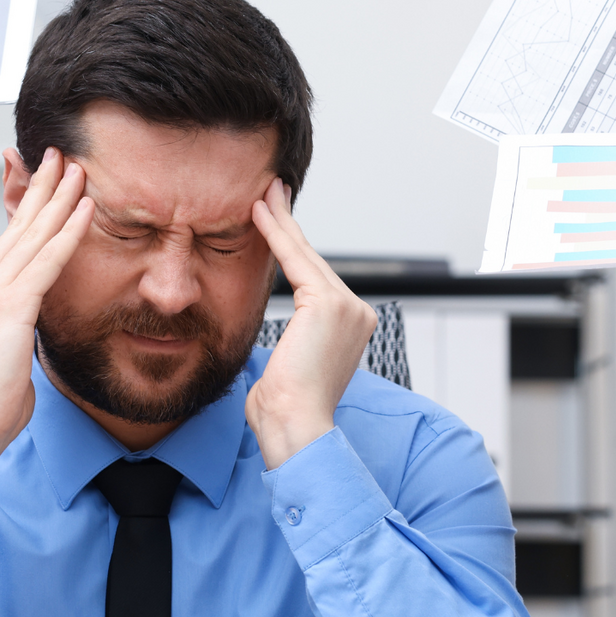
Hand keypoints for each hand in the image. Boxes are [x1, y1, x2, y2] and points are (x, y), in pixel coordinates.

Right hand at [0, 151, 92, 468]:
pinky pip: (47, 260)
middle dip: (43, 185)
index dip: (28, 204)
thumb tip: (34, 319)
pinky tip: (85, 210)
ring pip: (33, 234)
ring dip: (60, 198)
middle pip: (19, 224)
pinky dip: (69, 232)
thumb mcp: (7, 349)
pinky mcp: (10, 307)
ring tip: (80, 169)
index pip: (8, 236)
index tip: (44, 178)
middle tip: (61, 154)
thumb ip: (20, 325)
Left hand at [244, 179, 375, 468]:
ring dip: (280, 221)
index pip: (315, 279)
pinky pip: (294, 260)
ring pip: (305, 255)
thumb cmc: (285, 409)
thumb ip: (293, 343)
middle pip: (313, 260)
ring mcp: (347, 306)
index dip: (294, 248)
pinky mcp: (328, 303)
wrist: (295, 425)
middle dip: (289, 225)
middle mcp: (358, 312)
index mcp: (352, 327)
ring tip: (263, 193)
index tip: (276, 222)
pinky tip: (258, 212)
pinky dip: (275, 233)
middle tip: (271, 190)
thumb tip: (279, 344)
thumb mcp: (290, 365)